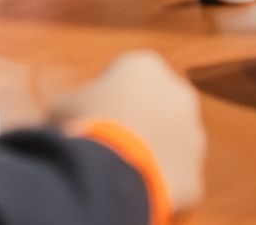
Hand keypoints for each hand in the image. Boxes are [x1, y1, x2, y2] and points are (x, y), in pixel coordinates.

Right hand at [51, 51, 206, 213]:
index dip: (106, 93)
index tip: (91, 110)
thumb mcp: (63, 104)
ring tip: (119, 168)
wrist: (114, 169)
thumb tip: (60, 111)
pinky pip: (174, 179)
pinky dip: (157, 185)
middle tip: (108, 141)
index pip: (127, 73)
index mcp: (147, 67)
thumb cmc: (87, 124)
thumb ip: (70, 102)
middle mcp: (179, 94)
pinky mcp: (195, 173)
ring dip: (150, 152)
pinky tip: (134, 189)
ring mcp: (193, 136)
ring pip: (169, 144)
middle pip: (155, 106)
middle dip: (136, 121)